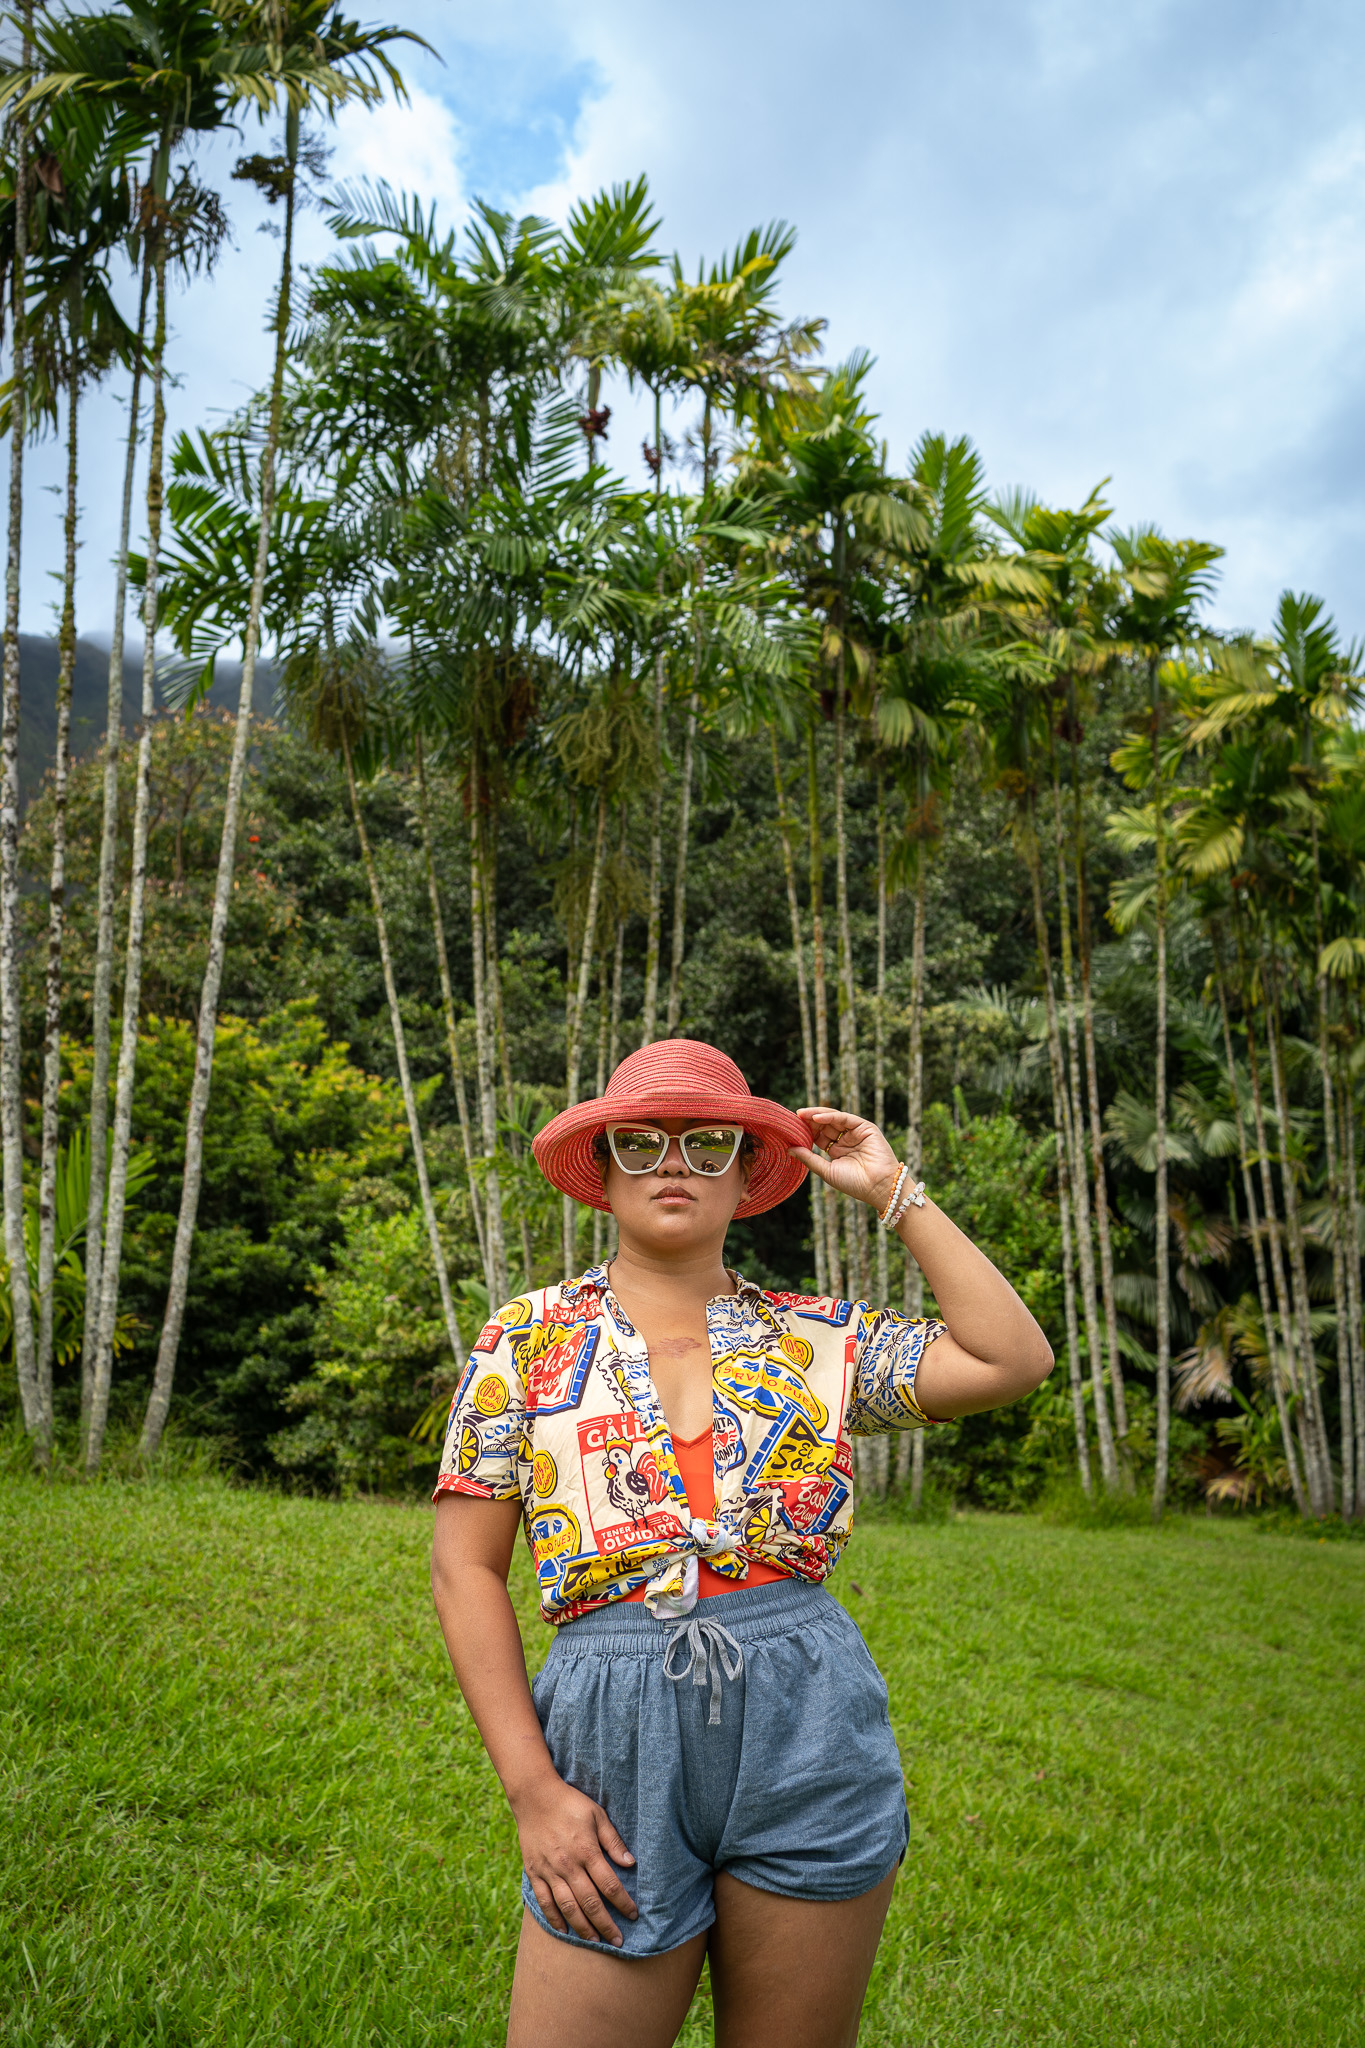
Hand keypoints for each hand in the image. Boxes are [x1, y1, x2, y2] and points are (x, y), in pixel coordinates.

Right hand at [512, 1770, 637, 1945]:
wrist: (534, 1796)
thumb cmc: (570, 1803)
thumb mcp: (597, 1814)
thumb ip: (613, 1841)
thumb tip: (631, 1864)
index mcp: (587, 1850)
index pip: (610, 1885)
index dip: (623, 1903)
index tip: (633, 1915)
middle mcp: (568, 1865)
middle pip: (590, 1902)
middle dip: (606, 1925)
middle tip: (618, 1942)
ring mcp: (549, 1871)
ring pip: (568, 1907)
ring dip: (583, 1928)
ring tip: (596, 1942)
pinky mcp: (534, 1872)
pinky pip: (544, 1901)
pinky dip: (554, 1919)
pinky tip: (565, 1931)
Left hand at [791, 1107, 902, 1212]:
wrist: (878, 1187)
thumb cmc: (854, 1183)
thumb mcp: (826, 1171)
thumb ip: (809, 1159)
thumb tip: (789, 1149)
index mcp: (838, 1150)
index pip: (819, 1136)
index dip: (805, 1131)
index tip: (790, 1128)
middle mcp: (846, 1140)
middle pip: (824, 1125)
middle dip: (809, 1121)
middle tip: (793, 1118)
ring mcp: (856, 1132)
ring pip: (833, 1118)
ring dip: (816, 1115)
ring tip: (801, 1115)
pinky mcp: (865, 1127)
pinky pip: (845, 1118)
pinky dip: (830, 1116)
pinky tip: (816, 1118)